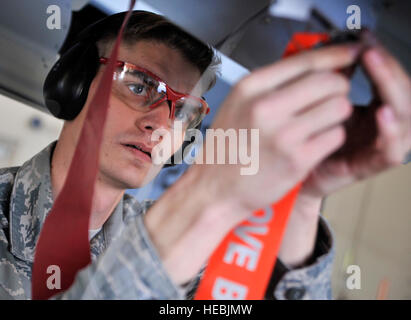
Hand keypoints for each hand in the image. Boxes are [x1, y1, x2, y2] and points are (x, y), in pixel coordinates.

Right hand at [194, 43, 360, 215]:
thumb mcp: (239, 103)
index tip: (351, 53)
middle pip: (330, 81)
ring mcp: (283, 135)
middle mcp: (266, 107)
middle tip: (330, 98)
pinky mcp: (297, 160)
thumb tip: (316, 65)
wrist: (215, 187)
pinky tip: (316, 142)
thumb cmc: (228, 146)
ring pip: (339, 107)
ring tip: (321, 122)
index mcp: (251, 87)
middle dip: (338, 88)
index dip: (336, 54)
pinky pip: (336, 135)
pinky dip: (332, 137)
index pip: (306, 60)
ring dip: (337, 114)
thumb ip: (273, 83)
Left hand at [300, 45, 410, 198]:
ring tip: (377, 68)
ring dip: (393, 90)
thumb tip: (337, 53)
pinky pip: (392, 152)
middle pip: (403, 94)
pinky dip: (391, 132)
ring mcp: (379, 146)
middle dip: (388, 69)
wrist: (293, 174)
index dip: (381, 58)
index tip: (365, 39)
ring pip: (406, 118)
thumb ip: (331, 86)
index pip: (389, 79)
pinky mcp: (371, 166)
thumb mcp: (320, 107)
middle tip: (371, 52)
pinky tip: (382, 113)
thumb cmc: (306, 142)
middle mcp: (382, 127)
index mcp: (373, 111)